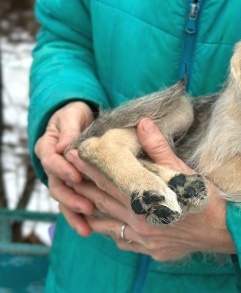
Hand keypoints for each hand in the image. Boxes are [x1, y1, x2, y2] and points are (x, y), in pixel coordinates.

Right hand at [34, 101, 95, 236]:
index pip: (51, 161)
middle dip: (71, 198)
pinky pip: (73, 202)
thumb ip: (69, 130)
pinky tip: (89, 230)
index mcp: (48, 147)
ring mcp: (62, 177)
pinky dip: (79, 216)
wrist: (81, 119)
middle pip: (56, 186)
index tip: (76, 176)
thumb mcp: (72, 116)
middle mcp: (52, 165)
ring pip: (64, 199)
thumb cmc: (75, 115)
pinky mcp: (73, 185)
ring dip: (74, 213)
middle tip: (87, 207)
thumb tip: (64, 148)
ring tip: (87, 228)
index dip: (62, 169)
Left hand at [66, 117, 235, 259]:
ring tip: (78, 202)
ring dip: (93, 212)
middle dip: (84, 186)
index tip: (73, 155)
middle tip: (67, 174)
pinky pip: (124, 243)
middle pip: (103, 201)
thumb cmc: (204, 197)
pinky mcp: (152, 249)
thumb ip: (159, 149)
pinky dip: (113, 234)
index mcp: (143, 198)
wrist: (224, 229)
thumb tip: (143, 124)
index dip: (90, 166)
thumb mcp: (183, 170)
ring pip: (109, 225)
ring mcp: (143, 238)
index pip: (109, 179)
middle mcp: (138, 220)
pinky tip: (109, 229)